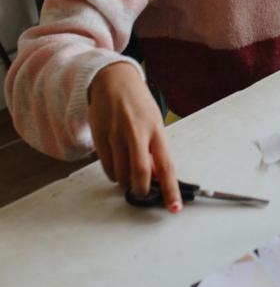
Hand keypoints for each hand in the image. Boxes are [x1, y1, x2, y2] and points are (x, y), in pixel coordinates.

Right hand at [87, 62, 180, 211]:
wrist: (113, 80)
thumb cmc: (139, 102)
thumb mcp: (154, 122)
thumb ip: (155, 148)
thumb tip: (157, 175)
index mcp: (156, 130)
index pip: (166, 166)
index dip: (171, 189)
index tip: (174, 207)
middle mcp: (137, 133)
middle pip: (140, 173)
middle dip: (142, 190)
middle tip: (143, 193)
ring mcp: (116, 135)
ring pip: (120, 173)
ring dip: (126, 182)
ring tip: (130, 178)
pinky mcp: (99, 136)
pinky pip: (105, 165)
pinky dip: (112, 173)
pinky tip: (117, 169)